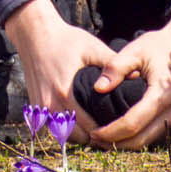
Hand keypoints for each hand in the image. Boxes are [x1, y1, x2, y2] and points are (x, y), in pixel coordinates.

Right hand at [1, 0, 115, 142]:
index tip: (119, 131)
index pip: (88, 126)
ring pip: (61, 134)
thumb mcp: (90, 47)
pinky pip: (50, 126)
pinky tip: (77, 122)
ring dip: (77, 135)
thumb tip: (137, 75)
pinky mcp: (34, 105)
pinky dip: (63, 128)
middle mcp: (50, 104)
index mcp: (65, 93)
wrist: (33, 34)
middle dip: (93, 137)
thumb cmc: (64, 39)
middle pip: (75, 136)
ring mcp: (40, 106)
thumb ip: (112, 62)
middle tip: (111, 133)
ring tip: (96, 130)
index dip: (105, 132)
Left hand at [87, 10, 170, 150]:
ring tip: (103, 138)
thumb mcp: (136, 50)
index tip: (92, 133)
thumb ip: (116, 68)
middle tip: (94, 140)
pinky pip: (154, 133)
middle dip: (115, 143)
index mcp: (161, 94)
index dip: (110, 132)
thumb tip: (98, 88)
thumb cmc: (162, 44)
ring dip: (126, 143)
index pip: (133, 124)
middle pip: (141, 139)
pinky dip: (137, 137)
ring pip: (148, 140)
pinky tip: (120, 132)